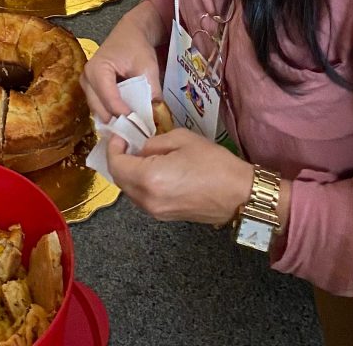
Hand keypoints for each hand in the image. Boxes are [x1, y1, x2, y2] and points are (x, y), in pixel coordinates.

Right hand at [81, 4, 165, 122]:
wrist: (130, 34)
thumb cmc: (137, 47)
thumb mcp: (148, 68)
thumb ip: (152, 92)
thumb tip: (156, 118)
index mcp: (97, 70)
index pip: (110, 101)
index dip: (125, 116)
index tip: (141, 127)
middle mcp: (86, 78)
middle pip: (100, 110)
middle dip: (119, 122)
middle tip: (137, 132)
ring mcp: (86, 85)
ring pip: (99, 112)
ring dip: (115, 121)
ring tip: (133, 128)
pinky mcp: (91, 89)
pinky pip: (100, 108)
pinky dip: (112, 115)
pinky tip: (127, 120)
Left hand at [106, 129, 253, 225]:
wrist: (239, 195)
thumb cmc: (214, 163)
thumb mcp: (181, 139)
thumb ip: (154, 143)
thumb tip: (141, 149)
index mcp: (150, 179)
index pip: (116, 165)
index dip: (113, 148)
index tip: (119, 136)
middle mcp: (148, 200)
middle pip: (120, 180)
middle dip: (119, 160)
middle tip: (127, 143)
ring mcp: (156, 212)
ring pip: (130, 191)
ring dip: (129, 173)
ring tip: (141, 155)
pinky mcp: (165, 217)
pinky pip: (143, 198)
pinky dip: (140, 183)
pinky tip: (152, 170)